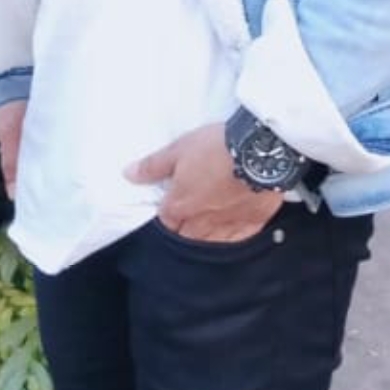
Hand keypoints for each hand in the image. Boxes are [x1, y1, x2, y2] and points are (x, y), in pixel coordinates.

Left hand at [126, 122, 282, 244]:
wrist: (261, 152)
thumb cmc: (216, 148)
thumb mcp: (178, 149)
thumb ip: (153, 166)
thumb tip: (128, 174)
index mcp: (180, 205)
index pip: (166, 220)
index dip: (167, 213)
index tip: (171, 205)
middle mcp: (201, 221)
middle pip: (186, 235)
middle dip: (183, 229)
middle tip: (188, 215)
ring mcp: (228, 224)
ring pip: (210, 241)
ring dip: (205, 236)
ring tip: (207, 225)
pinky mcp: (253, 222)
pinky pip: (237, 237)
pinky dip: (231, 235)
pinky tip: (231, 230)